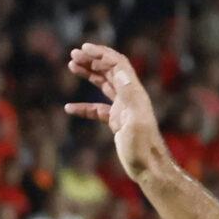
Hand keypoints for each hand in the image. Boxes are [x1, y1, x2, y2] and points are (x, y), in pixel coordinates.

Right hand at [64, 43, 166, 179]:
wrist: (149, 170)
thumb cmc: (143, 148)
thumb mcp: (136, 120)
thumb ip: (129, 95)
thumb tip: (118, 70)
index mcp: (134, 94)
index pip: (118, 65)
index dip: (102, 54)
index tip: (83, 48)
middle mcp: (130, 98)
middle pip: (110, 71)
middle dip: (93, 60)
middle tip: (73, 55)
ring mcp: (123, 110)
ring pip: (104, 86)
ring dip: (89, 74)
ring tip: (72, 66)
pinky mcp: (117, 123)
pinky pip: (98, 109)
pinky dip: (84, 106)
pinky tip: (69, 108)